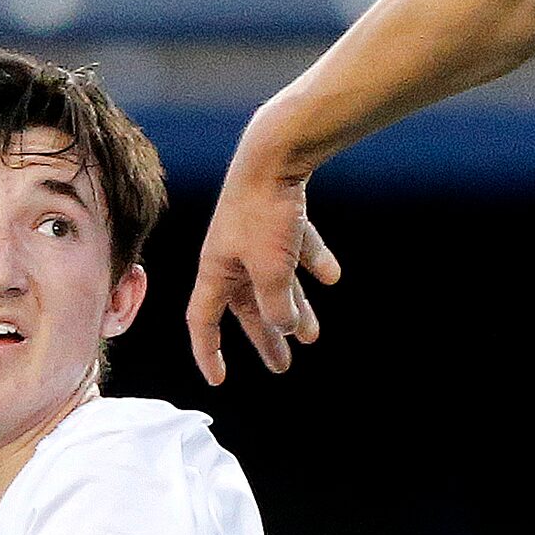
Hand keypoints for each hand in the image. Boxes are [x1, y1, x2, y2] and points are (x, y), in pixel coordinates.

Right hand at [187, 150, 341, 384]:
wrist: (276, 154)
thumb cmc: (264, 213)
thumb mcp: (271, 269)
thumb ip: (277, 304)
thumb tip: (285, 325)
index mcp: (215, 270)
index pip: (202, 321)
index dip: (208, 353)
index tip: (219, 380)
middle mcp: (230, 256)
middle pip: (247, 307)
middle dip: (266, 338)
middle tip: (283, 367)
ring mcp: (254, 236)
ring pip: (274, 283)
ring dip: (295, 308)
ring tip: (313, 335)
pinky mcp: (277, 216)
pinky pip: (295, 248)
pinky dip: (312, 262)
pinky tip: (331, 276)